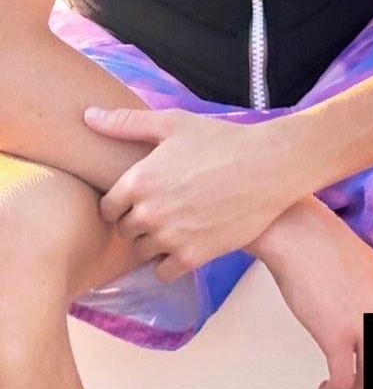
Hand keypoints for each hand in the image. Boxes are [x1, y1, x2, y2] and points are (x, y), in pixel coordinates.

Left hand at [84, 106, 297, 279]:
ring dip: (152, 241)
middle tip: (160, 206)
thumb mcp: (173, 123)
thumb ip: (125, 123)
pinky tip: (184, 240)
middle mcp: (149, 212)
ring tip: (174, 222)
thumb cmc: (221, 140)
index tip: (137, 195)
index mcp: (139, 180)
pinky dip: (169, 261)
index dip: (120, 201)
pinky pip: (163, 271)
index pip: (107, 206)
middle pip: (124, 230)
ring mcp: (171, 238)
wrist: (268, 168)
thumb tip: (88, 116)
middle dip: (136, 220)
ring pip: (142, 252)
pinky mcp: (193, 257)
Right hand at [253, 196, 372, 388]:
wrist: (299, 233)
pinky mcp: (337, 335)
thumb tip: (372, 330)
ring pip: (371, 379)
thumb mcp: (368, 273)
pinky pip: (344, 381)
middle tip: (359, 383)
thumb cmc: (323, 246)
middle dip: (371, 380)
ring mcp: (364, 323)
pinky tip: (326, 387)